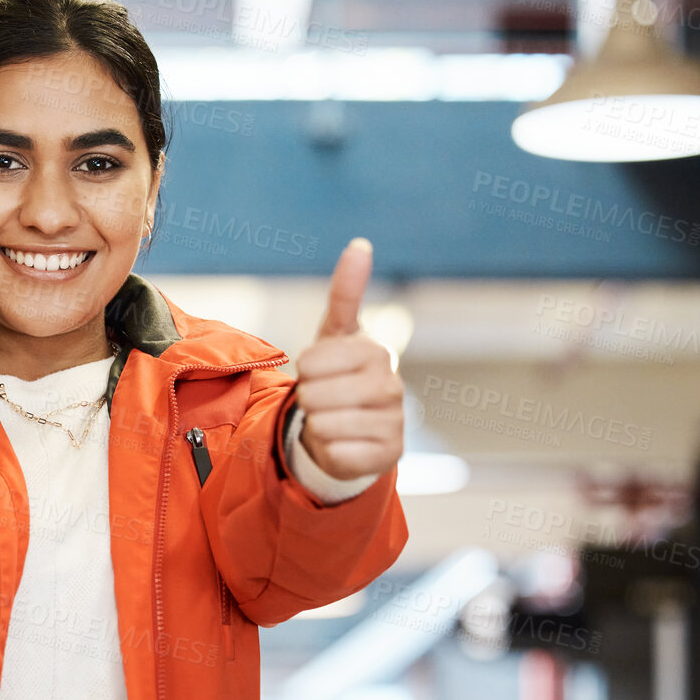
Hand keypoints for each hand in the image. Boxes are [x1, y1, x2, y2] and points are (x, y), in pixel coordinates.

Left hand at [293, 237, 404, 481]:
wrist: (350, 427)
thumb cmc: (339, 376)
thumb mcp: (336, 334)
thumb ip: (346, 292)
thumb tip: (360, 244)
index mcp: (376, 352)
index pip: (312, 362)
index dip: (305, 371)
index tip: (320, 372)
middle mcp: (392, 385)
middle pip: (315, 395)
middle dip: (308, 400)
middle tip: (324, 400)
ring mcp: (394, 422)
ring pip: (324, 425)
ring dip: (317, 425)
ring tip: (332, 420)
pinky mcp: (389, 456)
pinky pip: (338, 454)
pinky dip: (329, 450)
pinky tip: (342, 444)